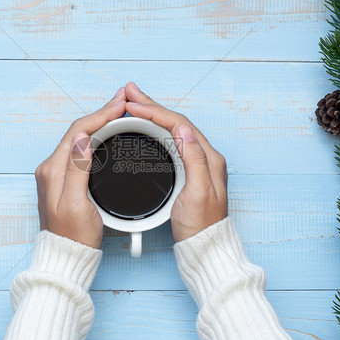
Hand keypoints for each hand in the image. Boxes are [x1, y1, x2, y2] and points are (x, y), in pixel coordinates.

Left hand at [35, 89, 126, 247]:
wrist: (67, 255)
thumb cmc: (74, 235)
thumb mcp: (77, 203)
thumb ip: (77, 169)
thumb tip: (82, 138)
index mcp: (54, 170)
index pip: (77, 131)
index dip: (100, 115)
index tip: (119, 105)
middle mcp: (52, 168)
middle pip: (77, 131)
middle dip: (100, 114)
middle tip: (122, 102)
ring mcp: (57, 173)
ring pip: (79, 139)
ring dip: (98, 123)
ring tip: (117, 112)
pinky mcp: (64, 179)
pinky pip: (79, 150)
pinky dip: (94, 137)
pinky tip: (105, 134)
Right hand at [124, 82, 227, 241]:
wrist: (203, 247)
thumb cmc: (200, 226)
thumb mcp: (198, 193)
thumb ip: (194, 159)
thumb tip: (185, 130)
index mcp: (208, 158)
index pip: (180, 124)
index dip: (155, 112)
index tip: (135, 105)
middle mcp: (204, 156)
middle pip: (175, 123)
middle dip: (152, 106)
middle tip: (130, 93)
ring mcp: (195, 163)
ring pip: (171, 130)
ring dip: (152, 115)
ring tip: (134, 103)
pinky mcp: (187, 171)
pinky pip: (169, 142)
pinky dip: (154, 130)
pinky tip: (145, 127)